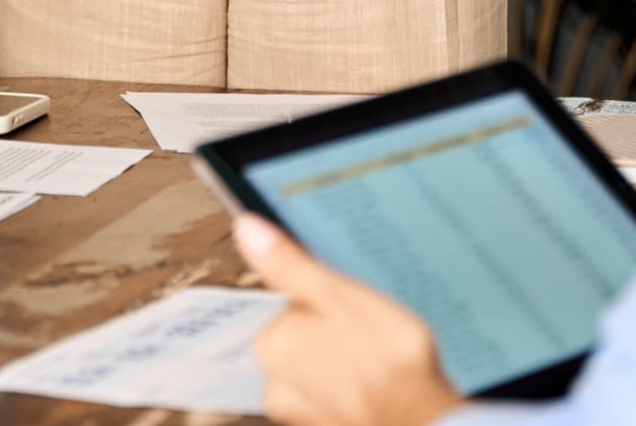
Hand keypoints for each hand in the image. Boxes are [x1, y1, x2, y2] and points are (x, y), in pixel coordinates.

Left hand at [236, 214, 462, 425]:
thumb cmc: (387, 364)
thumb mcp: (337, 295)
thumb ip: (288, 265)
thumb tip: (247, 229)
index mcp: (271, 345)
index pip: (279, 306)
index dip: (313, 298)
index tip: (340, 301)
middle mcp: (277, 386)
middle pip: (298, 339)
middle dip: (327, 332)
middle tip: (363, 328)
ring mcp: (305, 415)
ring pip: (319, 369)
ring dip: (343, 362)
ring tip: (376, 355)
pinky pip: (338, 398)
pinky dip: (355, 389)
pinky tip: (380, 381)